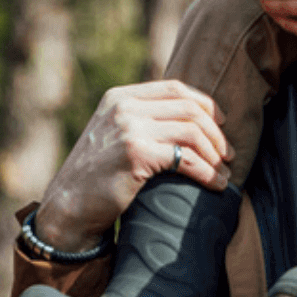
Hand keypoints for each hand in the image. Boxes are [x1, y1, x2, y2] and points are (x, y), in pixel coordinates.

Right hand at [32, 80, 233, 252]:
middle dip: (216, 132)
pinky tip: (215, 184)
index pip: (176, 88)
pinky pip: (186, 159)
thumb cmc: (96, 176)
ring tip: (225, 171)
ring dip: (215, 153)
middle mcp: (124, 108)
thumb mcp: (113, 133)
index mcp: (120, 97)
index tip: (221, 123)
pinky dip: (207, 172)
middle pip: (189, 109)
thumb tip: (191, 117)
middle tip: (229, 153)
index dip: (205, 104)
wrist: (68, 207)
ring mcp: (129, 129)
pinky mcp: (136, 154)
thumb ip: (141, 118)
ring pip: (192, 132)